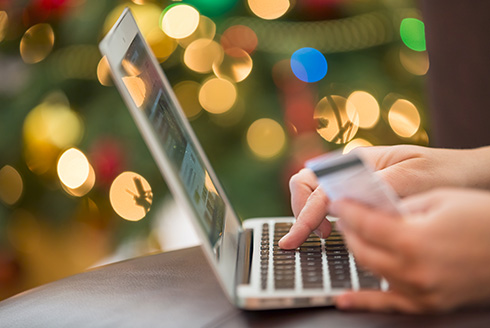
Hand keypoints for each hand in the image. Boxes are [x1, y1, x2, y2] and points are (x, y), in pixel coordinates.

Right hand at [279, 145, 489, 249]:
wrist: (463, 174)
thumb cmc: (440, 172)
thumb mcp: (412, 178)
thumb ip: (377, 186)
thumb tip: (346, 201)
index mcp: (359, 160)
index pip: (320, 186)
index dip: (307, 213)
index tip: (301, 236)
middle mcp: (349, 168)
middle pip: (306, 184)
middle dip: (300, 210)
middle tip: (310, 237)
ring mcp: (352, 180)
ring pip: (313, 193)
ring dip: (308, 213)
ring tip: (322, 234)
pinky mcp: (359, 193)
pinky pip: (330, 201)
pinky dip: (321, 215)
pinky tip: (333, 229)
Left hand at [331, 188, 489, 312]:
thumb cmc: (483, 218)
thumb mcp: (439, 200)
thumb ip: (401, 206)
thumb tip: (374, 209)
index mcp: (414, 239)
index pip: (365, 224)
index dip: (348, 210)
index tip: (338, 201)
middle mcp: (413, 270)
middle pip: (362, 250)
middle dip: (349, 230)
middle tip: (345, 216)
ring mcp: (421, 291)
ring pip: (371, 272)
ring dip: (358, 251)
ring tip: (352, 236)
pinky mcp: (430, 304)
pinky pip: (389, 305)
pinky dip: (364, 301)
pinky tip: (344, 299)